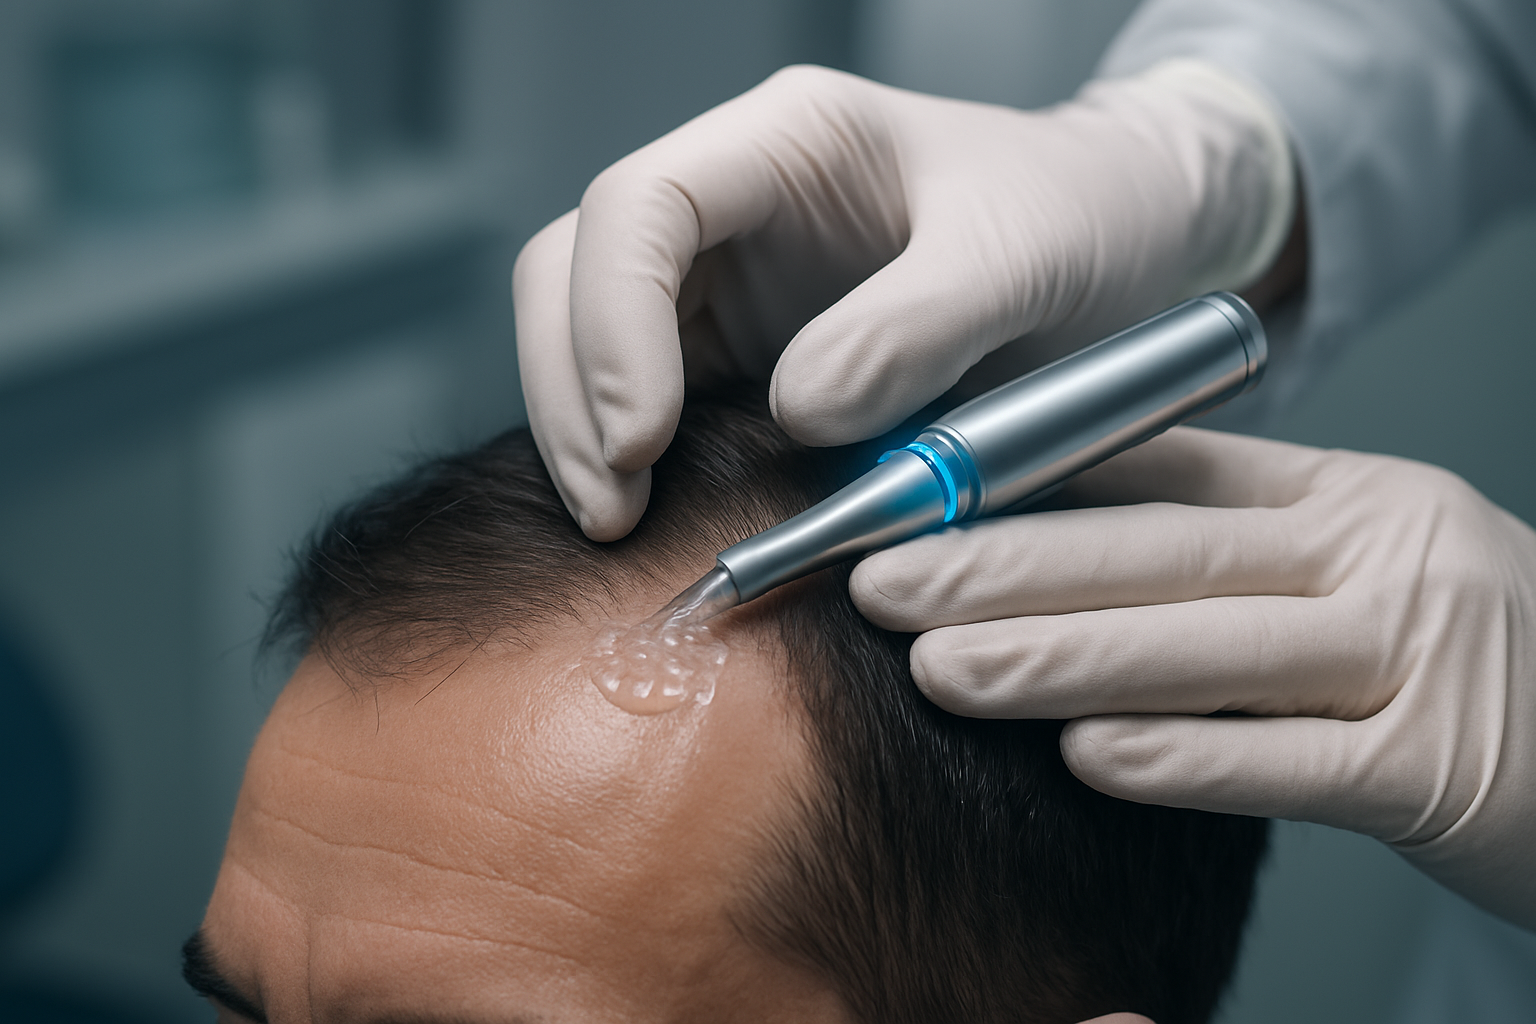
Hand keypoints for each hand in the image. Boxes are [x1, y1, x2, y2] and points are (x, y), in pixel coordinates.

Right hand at [512, 61, 1291, 539]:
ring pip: (593, 340)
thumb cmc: (1082, 216)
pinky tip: (659, 523)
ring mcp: (733, 284)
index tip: (643, 436)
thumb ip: (917, 328)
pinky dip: (639, 463)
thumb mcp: (1026, 258)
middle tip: (611, 513)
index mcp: (787, 142)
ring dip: (588, 435)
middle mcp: (736, 207)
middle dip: (573, 391)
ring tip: (620, 529)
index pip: (640, 205)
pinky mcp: (747, 357)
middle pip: (576, 272)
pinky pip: (655, 402)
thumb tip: (796, 412)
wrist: (1125, 243)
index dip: (611, 320)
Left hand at [851, 428, 1535, 927]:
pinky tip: (1085, 757)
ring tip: (939, 666)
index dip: (1029, 480)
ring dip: (1061, 657)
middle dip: (1007, 565)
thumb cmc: (1451, 660)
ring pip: (1211, 648)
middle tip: (882, 581)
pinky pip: (1293, 763)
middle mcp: (1381, 551)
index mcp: (1343, 494)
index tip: (913, 497)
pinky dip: (1184, 758)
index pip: (1163, 468)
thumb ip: (1221, 552)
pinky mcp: (1448, 767)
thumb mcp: (1349, 569)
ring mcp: (1420, 652)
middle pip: (1164, 551)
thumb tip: (1043, 543)